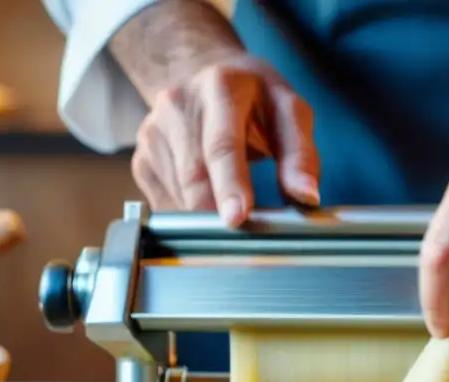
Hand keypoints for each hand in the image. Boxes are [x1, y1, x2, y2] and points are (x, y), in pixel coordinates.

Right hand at [131, 53, 320, 225]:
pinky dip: (190, 214)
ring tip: (231, 207)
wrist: (206, 76)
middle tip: (246, 237)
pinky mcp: (142, 158)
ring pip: (178, 196)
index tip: (236, 218)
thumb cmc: (254, 99)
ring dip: (206, 217)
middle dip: (218, 214)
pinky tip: (208, 199)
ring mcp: (153, 132)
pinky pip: (166, 203)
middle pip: (194, 176)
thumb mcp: (290, 113)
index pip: (222, 144)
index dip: (229, 185)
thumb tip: (307, 197)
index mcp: (220, 88)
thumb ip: (301, 156)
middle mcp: (178, 104)